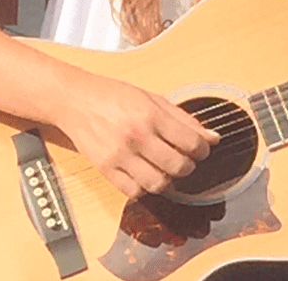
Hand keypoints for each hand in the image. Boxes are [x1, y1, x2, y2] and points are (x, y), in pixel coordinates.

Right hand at [54, 69, 219, 198]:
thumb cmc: (113, 95)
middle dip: (188, 166)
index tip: (201, 150)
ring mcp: (120, 154)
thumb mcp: (151, 97)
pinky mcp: (105, 168)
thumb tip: (212, 137)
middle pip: (178, 166)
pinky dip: (143, 188)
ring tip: (164, 169)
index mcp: (151, 114)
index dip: (202, 150)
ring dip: (167, 180)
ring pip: (158, 184)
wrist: (74, 99)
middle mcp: (137, 135)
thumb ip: (183, 118)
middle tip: (184, 160)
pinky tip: (144, 174)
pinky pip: (133, 192)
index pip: (191, 142)